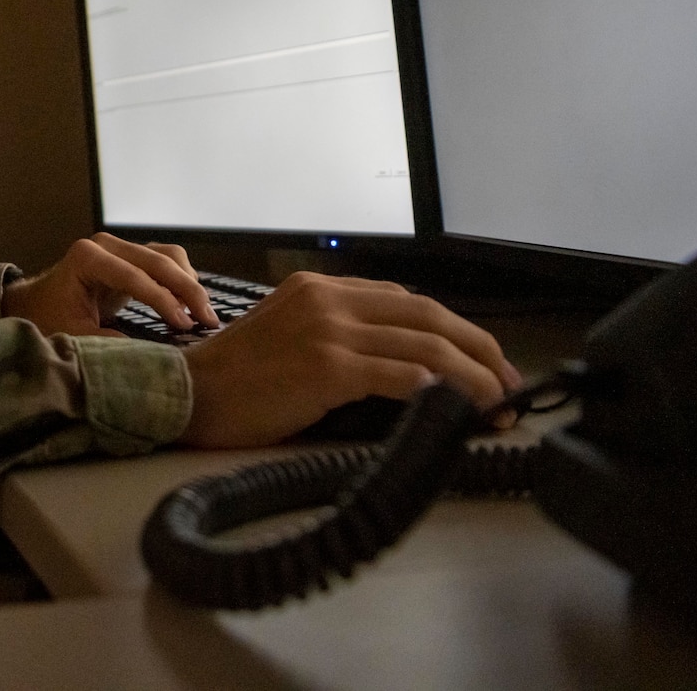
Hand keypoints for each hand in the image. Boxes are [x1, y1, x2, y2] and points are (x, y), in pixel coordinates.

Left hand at [3, 233, 219, 337]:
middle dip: (186, 290)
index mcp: (87, 258)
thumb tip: (149, 353)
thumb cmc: (49, 318)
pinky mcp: (130, 256)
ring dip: (189, 282)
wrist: (36, 303)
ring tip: (204, 314)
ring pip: (167, 255)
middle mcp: (105, 245)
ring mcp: (119, 247)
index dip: (162, 300)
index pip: (134, 276)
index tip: (184, 325)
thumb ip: (108, 342)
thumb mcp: (73, 335)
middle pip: (157, 260)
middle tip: (208, 320)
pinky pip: (164, 260)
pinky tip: (192, 304)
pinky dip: (182, 279)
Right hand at [178, 271, 522, 447]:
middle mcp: (327, 299)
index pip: (407, 300)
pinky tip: (455, 409)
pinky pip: (400, 374)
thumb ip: (339, 336)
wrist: (186, 395)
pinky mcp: (325, 366)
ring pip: (424, 344)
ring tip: (497, 405)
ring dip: (472, 378)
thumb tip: (405, 366)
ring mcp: (326, 330)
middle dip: (479, 349)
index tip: (482, 361)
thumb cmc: (236, 381)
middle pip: (427, 314)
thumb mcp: (290, 338)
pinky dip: (437, 391)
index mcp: (319, 287)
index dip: (455, 330)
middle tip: (509, 383)